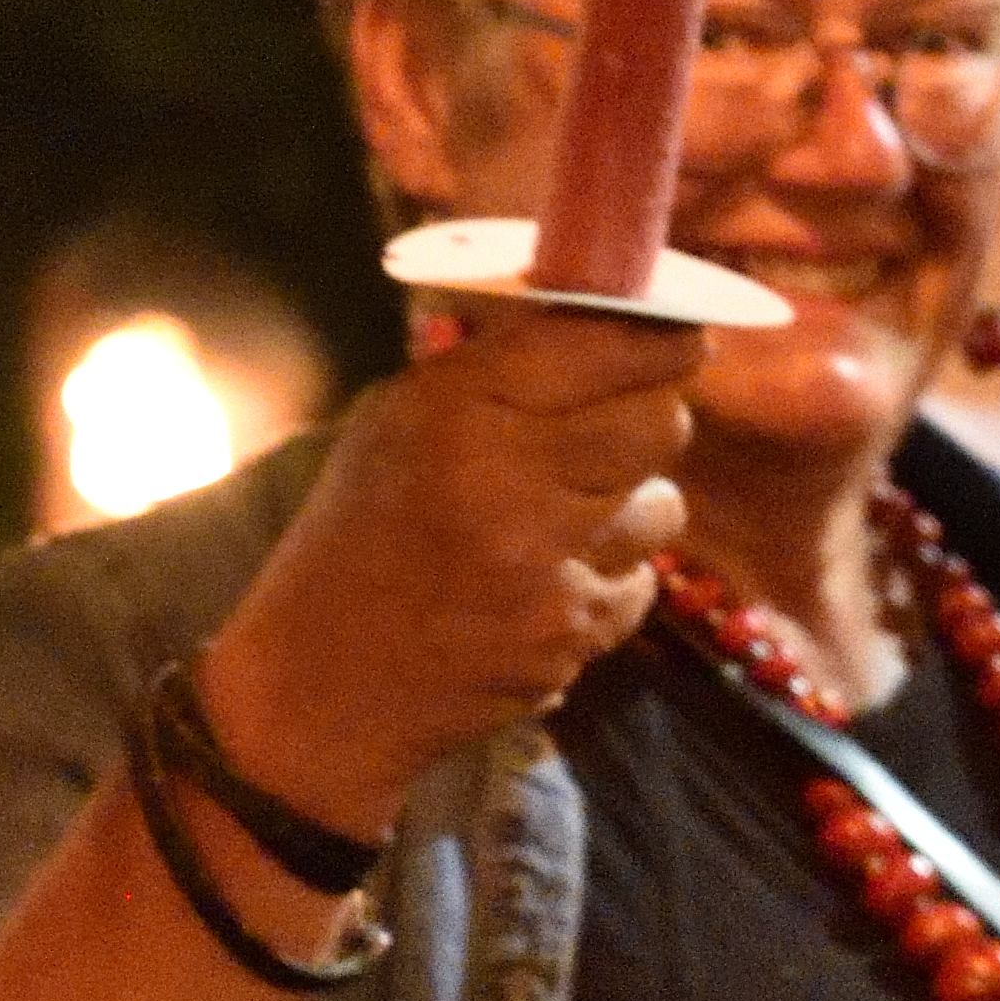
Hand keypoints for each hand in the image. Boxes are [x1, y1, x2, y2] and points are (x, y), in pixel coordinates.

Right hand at [205, 309, 703, 829]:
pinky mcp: (569, 633)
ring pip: (664, 506)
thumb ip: (495, 367)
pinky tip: (542, 586)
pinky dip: (605, 579)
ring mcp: (544, 565)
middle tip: (610, 431)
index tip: (676, 336)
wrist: (323, 682)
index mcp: (457, 408)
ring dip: (628, 509)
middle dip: (647, 419)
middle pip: (660, 421)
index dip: (659, 337)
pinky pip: (640, 582)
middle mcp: (507, 480)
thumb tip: (607, 319)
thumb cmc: (360, 531)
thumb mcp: (397, 421)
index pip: (609, 344)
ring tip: (559, 521)